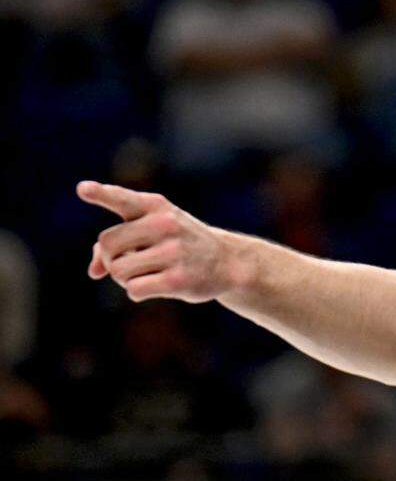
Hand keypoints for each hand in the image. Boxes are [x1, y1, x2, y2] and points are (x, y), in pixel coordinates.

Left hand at [78, 181, 236, 303]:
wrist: (228, 262)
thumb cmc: (180, 243)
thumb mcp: (152, 230)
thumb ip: (117, 242)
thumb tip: (94, 272)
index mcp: (156, 206)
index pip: (123, 199)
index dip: (101, 193)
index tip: (82, 189)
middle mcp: (165, 225)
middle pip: (107, 245)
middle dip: (111, 258)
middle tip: (130, 262)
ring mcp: (174, 252)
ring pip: (118, 271)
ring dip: (124, 278)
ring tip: (146, 273)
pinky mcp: (178, 279)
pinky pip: (133, 290)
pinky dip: (136, 291)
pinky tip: (155, 286)